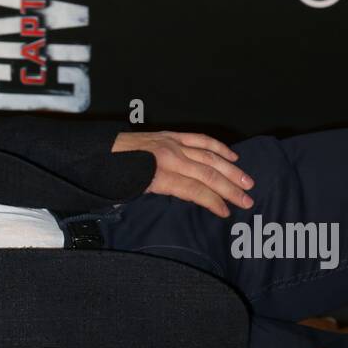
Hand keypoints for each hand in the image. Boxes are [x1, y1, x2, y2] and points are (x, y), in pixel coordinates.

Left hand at [112, 130, 254, 217]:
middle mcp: (170, 158)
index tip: (226, 212)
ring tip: (247, 182)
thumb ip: (156, 195)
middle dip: (229, 189)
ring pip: (209, 156)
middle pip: (207, 174)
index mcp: (158, 175)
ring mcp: (172, 144)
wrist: (100, 148)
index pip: (194, 190)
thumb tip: (177, 200)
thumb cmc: (112, 175)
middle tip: (247, 201)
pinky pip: (200, 140)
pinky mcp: (171, 136)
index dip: (213, 202)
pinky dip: (218, 147)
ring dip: (231, 170)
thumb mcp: (130, 192)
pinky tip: (232, 157)